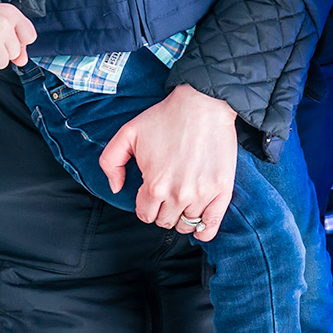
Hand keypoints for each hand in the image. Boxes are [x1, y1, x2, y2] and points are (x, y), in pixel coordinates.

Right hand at [0, 2, 35, 73]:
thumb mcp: (3, 23)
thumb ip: (18, 41)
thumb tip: (22, 61)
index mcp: (11, 13)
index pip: (29, 37)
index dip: (18, 42)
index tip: (6, 37)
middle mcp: (3, 23)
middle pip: (14, 53)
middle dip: (2, 51)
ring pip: (2, 63)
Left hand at [100, 84, 237, 239]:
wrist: (203, 102)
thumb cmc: (166, 116)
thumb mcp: (128, 133)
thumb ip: (111, 162)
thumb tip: (116, 188)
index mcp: (154, 185)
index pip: (145, 214)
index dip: (146, 204)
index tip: (153, 191)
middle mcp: (177, 195)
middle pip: (165, 221)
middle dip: (163, 210)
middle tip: (169, 192)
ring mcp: (201, 194)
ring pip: (186, 224)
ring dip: (183, 215)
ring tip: (184, 198)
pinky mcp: (221, 191)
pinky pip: (210, 226)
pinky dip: (203, 230)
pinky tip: (199, 222)